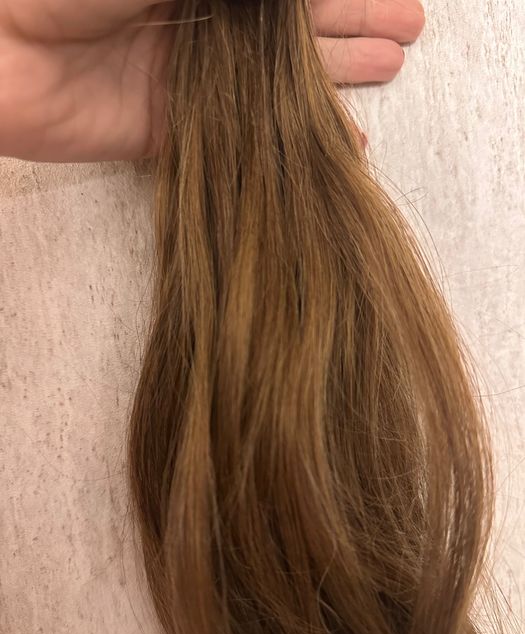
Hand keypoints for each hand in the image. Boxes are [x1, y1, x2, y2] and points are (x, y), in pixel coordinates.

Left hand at [0, 0, 424, 161]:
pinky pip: (246, 140)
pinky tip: (339, 145)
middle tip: (404, 36)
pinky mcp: (174, 130)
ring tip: (386, 71)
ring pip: (278, 82)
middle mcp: (207, 21)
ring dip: (333, 79)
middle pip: (293, 27)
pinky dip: (291, 144)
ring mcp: (192, 77)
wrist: (0, 45)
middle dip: (351, 25)